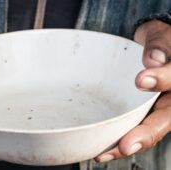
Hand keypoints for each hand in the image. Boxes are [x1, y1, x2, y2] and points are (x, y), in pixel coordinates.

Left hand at [95, 20, 170, 161]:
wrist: (153, 47)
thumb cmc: (159, 41)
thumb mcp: (162, 36)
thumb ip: (160, 45)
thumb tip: (153, 59)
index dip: (163, 81)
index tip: (141, 80)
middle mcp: (170, 101)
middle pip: (162, 121)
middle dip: (144, 134)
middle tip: (126, 146)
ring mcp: (155, 108)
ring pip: (146, 130)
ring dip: (126, 144)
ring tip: (104, 153)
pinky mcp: (140, 112)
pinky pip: (131, 126)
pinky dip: (117, 137)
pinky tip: (102, 147)